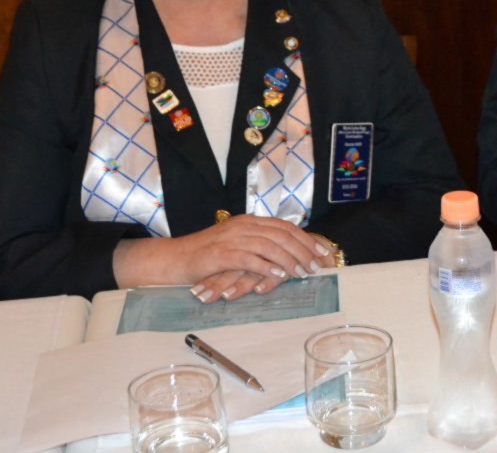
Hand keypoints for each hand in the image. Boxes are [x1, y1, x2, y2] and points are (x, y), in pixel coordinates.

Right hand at [114, 215, 335, 302]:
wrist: (174, 260)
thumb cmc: (207, 258)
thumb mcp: (237, 247)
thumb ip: (259, 248)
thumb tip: (287, 258)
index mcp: (249, 222)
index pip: (284, 226)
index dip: (306, 239)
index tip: (323, 252)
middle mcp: (243, 226)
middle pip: (281, 234)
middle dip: (303, 250)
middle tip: (317, 266)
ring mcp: (232, 238)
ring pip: (269, 245)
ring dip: (289, 259)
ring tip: (303, 273)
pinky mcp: (221, 253)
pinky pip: (249, 258)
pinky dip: (267, 267)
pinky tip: (280, 275)